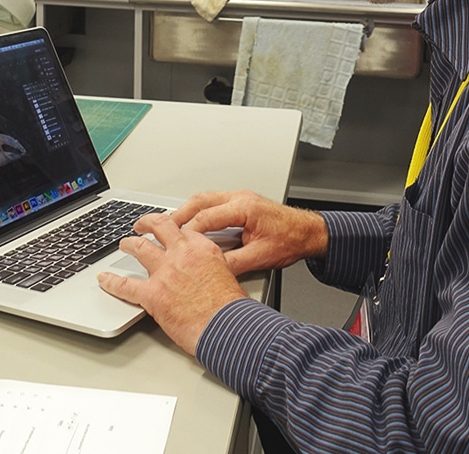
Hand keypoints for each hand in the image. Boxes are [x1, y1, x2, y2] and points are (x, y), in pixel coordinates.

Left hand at [97, 213, 247, 354]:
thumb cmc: (232, 310)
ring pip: (139, 248)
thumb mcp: (229, 276)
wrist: (227, 327)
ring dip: (129, 244)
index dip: (175, 231)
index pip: (184, 231)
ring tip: (124, 243)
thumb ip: (212, 269)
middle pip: (160, 227)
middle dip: (148, 223)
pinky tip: (104, 279)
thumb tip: (206, 275)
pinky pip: (125, 285)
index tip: (172, 233)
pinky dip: (111, 282)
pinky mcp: (152, 294)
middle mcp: (182, 254)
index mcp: (203, 249)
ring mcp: (165, 272)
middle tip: (142, 225)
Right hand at [172, 190, 328, 276]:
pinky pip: (212, 202)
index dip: (187, 232)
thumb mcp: (261, 257)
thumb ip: (233, 263)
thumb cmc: (290, 240)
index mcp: (244, 208)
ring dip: (186, 211)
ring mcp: (240, 197)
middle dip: (177, 214)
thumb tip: (211, 271)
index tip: (174, 243)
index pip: (206, 217)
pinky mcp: (241, 202)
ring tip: (169, 225)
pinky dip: (198, 211)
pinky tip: (191, 223)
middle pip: (199, 201)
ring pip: (204, 199)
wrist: (308, 233)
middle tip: (160, 227)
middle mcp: (240, 198)